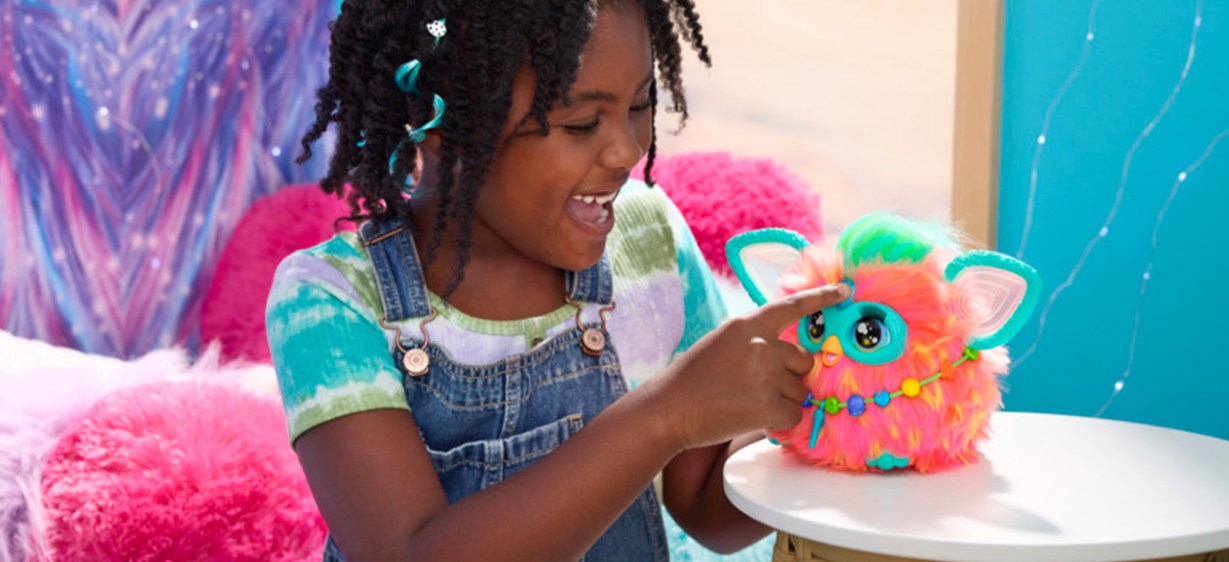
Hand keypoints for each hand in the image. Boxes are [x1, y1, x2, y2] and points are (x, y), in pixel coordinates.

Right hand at [647, 283, 850, 451]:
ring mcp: (766, 376)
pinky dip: (781, 423)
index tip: (843, 292)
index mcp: (748, 325)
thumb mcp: (723, 344)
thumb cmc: (692, 380)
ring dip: (783, 401)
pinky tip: (754, 419)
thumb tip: (788, 358)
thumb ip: (755, 343)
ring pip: (801, 391)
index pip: (791, 306)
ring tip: (748, 403)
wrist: (669, 409)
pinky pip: (794, 415)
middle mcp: (762, 346)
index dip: (820, 297)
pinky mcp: (767, 406)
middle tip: (758, 388)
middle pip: (803, 360)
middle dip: (790, 376)